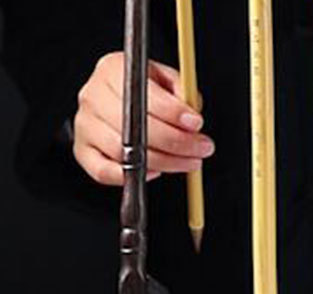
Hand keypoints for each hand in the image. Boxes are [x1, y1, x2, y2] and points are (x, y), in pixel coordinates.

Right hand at [73, 52, 214, 185]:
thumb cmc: (144, 91)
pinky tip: (155, 172)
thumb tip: (191, 115)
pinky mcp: (83, 151)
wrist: (113, 100)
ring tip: (188, 162)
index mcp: (112, 69)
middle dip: (175, 142)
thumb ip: (180, 91)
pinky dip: (130, 177)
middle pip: (134, 127)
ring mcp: (85, 125)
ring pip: (125, 153)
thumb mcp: (164, 79)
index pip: (142, 94)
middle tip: (201, 148)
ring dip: (164, 163)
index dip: (172, 112)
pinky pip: (104, 172)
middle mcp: (92, 95)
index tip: (196, 123)